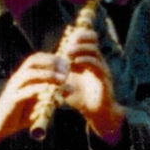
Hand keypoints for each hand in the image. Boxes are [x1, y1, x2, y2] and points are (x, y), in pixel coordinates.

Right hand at [0, 53, 69, 145]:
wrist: (0, 126)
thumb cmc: (21, 113)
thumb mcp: (40, 102)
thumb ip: (54, 95)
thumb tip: (71, 88)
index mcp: (24, 77)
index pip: (37, 59)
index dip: (53, 58)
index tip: (68, 64)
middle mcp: (18, 79)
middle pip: (32, 61)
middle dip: (51, 62)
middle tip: (66, 70)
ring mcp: (14, 88)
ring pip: (29, 74)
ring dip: (47, 74)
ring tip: (62, 79)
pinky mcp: (12, 100)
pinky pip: (24, 91)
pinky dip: (38, 89)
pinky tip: (50, 91)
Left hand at [59, 24, 124, 139]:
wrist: (95, 113)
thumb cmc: (80, 98)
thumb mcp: (66, 81)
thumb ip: (59, 71)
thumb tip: (45, 62)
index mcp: (88, 60)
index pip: (87, 39)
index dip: (78, 36)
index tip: (65, 40)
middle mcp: (97, 61)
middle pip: (93, 39)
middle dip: (79, 39)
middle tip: (66, 45)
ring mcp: (102, 69)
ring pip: (94, 50)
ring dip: (80, 49)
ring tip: (68, 53)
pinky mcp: (104, 78)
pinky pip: (97, 65)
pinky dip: (86, 61)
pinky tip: (75, 63)